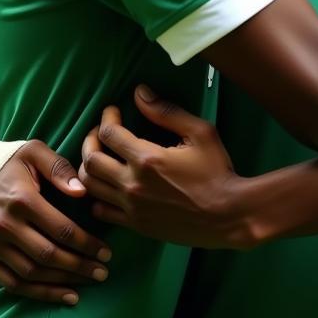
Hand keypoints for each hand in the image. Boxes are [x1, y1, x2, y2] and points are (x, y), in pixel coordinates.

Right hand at [0, 140, 111, 304]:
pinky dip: (38, 293)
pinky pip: (12, 283)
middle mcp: (5, 226)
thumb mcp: (34, 151)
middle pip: (48, 255)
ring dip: (62, 282)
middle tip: (103, 272)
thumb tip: (82, 192)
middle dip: (79, 267)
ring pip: (31, 273)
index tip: (106, 251)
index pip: (61, 229)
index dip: (86, 243)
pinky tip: (62, 294)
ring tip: (87, 283)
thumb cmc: (6, 162)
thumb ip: (59, 169)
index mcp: (22, 199)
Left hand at [79, 87, 256, 249]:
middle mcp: (132, 184)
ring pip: (91, 186)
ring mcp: (131, 207)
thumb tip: (139, 93)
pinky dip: (97, 196)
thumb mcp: (200, 133)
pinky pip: (101, 211)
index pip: (109, 134)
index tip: (113, 111)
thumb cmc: (216, 170)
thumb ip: (167, 113)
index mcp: (147, 158)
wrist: (226, 215)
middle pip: (91, 160)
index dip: (107, 118)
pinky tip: (108, 185)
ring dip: (90, 166)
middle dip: (91, 140)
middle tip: (101, 132)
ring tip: (101, 156)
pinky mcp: (135, 224)